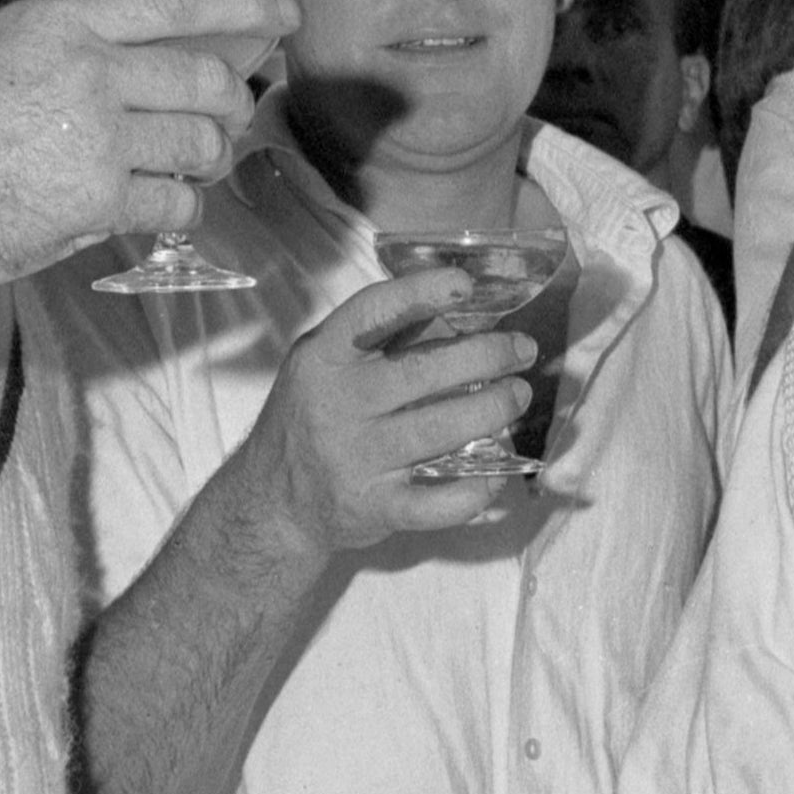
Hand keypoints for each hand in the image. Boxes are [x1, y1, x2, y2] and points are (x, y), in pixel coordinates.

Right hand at [0, 0, 295, 297]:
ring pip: (202, 143)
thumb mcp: (5, 54)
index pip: (178, 0)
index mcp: (61, 22)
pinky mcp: (97, 198)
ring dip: (206, 161)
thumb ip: (83, 49)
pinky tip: (155, 206)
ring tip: (185, 167)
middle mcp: (85, 69)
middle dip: (232, 105)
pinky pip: (178, 201)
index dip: (244, 5)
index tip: (284, 14)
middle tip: (225, 120)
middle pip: (207, 80)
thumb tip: (175, 58)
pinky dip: (179, 208)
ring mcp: (95, 135)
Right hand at [228, 271, 537, 554]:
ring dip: (491, 409)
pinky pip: (436, 503)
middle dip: (485, 355)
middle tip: (522, 349)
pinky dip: (474, 491)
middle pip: (421, 371)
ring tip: (518, 395)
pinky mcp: (373, 508)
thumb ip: (376, 340)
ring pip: (438, 429)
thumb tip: (453, 314)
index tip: (465, 285)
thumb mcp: (324, 366)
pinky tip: (496, 475)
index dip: (421, 294)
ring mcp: (355, 459)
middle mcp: (337, 404)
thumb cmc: (310, 419)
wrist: (272, 503)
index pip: (372, 313)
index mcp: (323, 358)